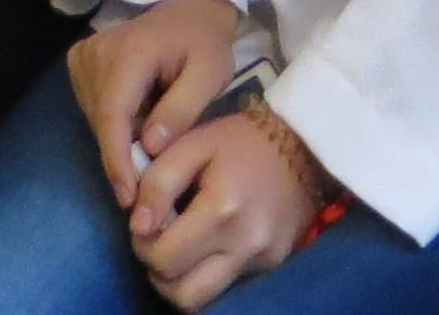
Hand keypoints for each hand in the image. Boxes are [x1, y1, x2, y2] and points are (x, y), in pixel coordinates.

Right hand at [69, 0, 240, 201]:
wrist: (188, 10)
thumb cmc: (204, 43)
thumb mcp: (210, 75)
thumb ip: (182, 110)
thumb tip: (150, 147)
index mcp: (129, 52)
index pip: (113, 115)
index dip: (118, 160)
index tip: (129, 198)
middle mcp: (96, 52)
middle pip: (103, 122)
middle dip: (124, 159)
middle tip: (151, 187)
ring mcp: (84, 57)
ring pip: (97, 119)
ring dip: (122, 142)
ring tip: (154, 145)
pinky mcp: (80, 63)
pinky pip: (95, 109)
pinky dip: (116, 125)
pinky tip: (142, 121)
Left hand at [130, 111, 321, 307]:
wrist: (301, 147)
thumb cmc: (239, 140)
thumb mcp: (193, 144)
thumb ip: (158, 182)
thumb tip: (138, 225)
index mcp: (222, 209)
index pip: (163, 258)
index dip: (141, 244)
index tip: (144, 220)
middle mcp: (245, 244)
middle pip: (182, 293)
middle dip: (157, 268)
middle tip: (157, 238)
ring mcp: (261, 260)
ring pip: (203, 300)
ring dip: (179, 280)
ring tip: (176, 247)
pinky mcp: (270, 266)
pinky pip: (224, 286)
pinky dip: (204, 272)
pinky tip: (204, 243)